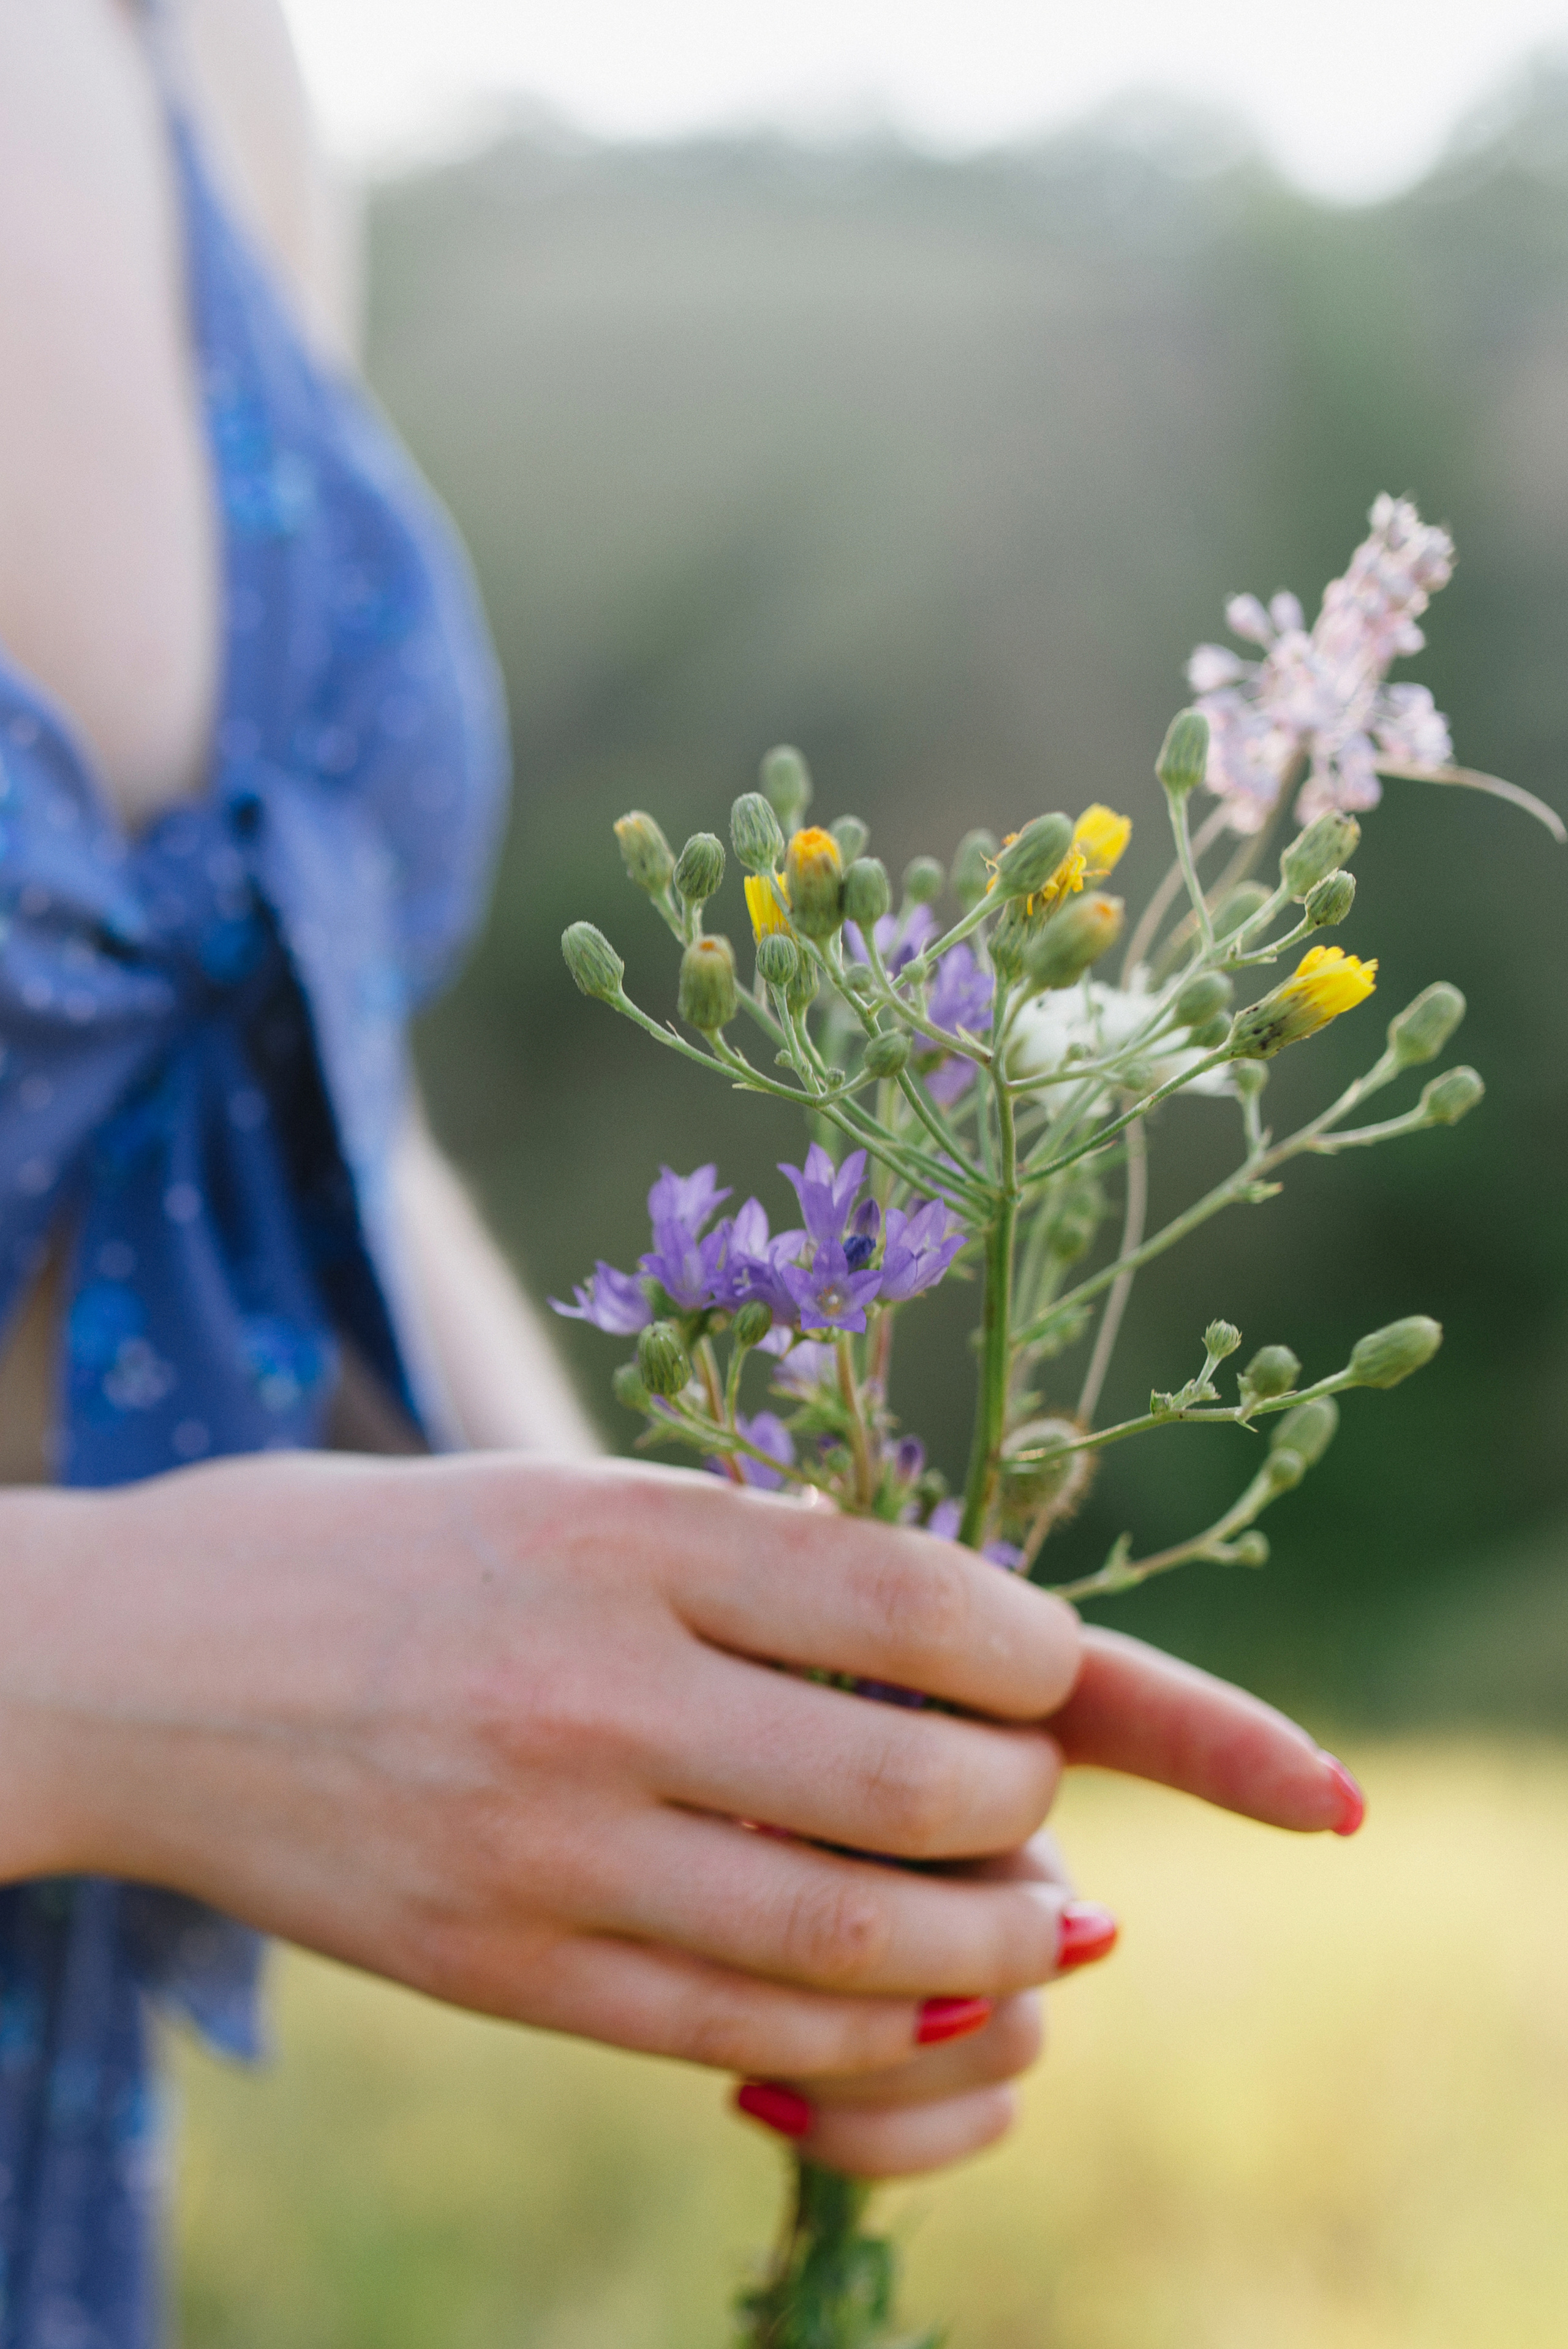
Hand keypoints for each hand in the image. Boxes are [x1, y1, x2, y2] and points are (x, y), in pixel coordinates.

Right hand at [0, 1455, 1354, 2165]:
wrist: (134, 1666)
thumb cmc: (380, 1556)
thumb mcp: (562, 1500)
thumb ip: (752, 1580)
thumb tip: (972, 1677)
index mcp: (629, 1532)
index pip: (928, 1601)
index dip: (1060, 1656)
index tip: (1075, 1681)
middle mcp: (603, 1686)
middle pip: (927, 1785)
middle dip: (1033, 1815)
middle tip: (1044, 1820)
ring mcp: (551, 1843)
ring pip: (862, 1941)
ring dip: (994, 1950)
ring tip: (1033, 1931)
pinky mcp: (502, 1968)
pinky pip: (742, 2030)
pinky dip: (871, 2038)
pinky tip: (909, 2009)